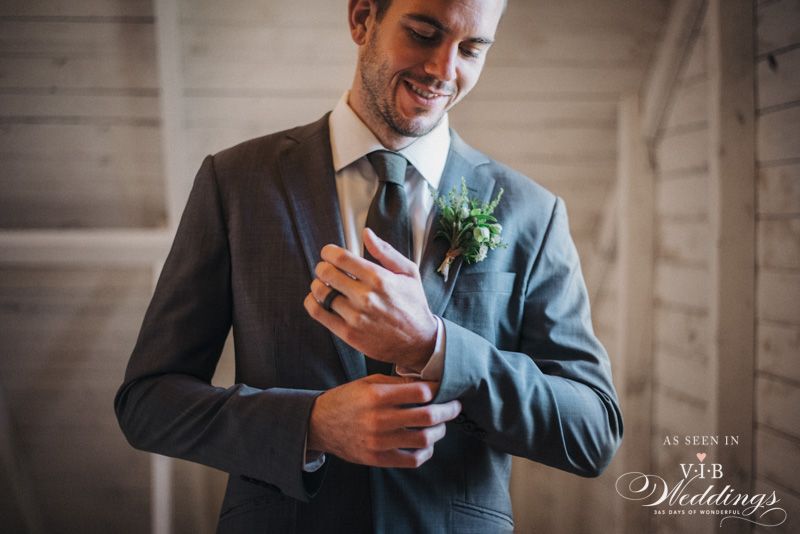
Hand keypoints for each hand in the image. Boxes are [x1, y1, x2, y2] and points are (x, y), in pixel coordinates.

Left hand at [304, 228, 436, 370]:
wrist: (418, 341)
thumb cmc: (413, 304)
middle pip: (327, 273)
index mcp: (379, 278)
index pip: (340, 258)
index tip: (328, 253)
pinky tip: (318, 299)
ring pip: (321, 292)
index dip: (328, 252)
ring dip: (318, 284)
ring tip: (325, 285)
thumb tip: (366, 233)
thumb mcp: (408, 272)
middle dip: (322, 267)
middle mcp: (366, 297)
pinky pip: (319, 313)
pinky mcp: (348, 333)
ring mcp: (356, 316)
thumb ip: (386, 251)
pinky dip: (312, 302)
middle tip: (326, 270)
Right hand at [307, 374, 461, 466]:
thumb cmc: (347, 399)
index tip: (442, 389)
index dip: (437, 389)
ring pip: (424, 439)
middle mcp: (379, 419)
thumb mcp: (368, 383)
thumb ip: (396, 383)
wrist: (319, 424)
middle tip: (455, 407)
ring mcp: (379, 441)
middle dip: (448, 411)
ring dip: (439, 431)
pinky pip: (412, 460)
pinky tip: (426, 444)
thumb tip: (427, 383)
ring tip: (441, 426)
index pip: (420, 392)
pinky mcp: (378, 459)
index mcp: (377, 396)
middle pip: (427, 416)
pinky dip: (425, 452)